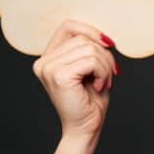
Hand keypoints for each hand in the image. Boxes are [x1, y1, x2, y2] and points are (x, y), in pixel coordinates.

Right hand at [31, 19, 119, 138]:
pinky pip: (91, 61)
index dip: (92, 31)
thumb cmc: (90, 100)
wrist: (86, 127)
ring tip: (104, 82)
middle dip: (104, 54)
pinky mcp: (59, 76)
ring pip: (89, 48)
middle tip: (110, 74)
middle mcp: (44, 61)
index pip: (69, 26)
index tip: (108, 45)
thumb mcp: (91, 68)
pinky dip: (103, 72)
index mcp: (49, 57)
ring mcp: (48, 68)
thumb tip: (105, 36)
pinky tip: (99, 86)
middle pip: (83, 38)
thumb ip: (90, 48)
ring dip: (105, 65)